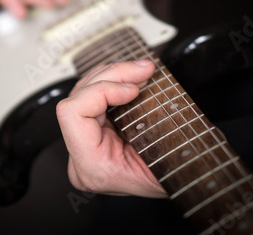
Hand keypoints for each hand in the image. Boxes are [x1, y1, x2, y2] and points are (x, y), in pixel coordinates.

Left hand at [56, 60, 166, 197]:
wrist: (180, 183)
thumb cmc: (176, 175)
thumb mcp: (167, 153)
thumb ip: (148, 124)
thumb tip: (136, 85)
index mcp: (94, 167)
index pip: (73, 113)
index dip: (102, 91)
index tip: (133, 89)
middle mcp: (80, 157)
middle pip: (79, 97)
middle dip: (113, 75)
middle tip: (144, 68)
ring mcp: (82, 145)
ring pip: (83, 92)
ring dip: (113, 74)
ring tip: (140, 70)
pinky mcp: (89, 133)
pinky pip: (89, 96)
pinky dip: (110, 81)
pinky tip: (127, 78)